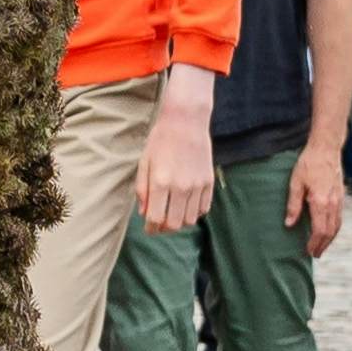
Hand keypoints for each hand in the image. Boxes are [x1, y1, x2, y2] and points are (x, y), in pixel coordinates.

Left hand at [135, 81, 214, 233]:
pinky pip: (204, 209)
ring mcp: (197, 185)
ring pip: (191, 220)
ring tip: (173, 214)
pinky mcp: (209, 182)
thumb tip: (144, 213)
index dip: (151, 228)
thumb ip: (142, 190)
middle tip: (160, 224)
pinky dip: (195, 212)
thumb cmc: (161, 140)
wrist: (186, 121)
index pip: (156, 219)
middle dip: (165, 229)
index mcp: (161, 182)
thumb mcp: (144, 163)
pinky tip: (187, 205)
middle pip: (174, 224)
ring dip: (180, 222)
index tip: (149, 229)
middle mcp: (181, 187)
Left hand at [286, 149, 347, 256]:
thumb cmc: (309, 163)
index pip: (320, 230)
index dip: (314, 243)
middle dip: (323, 245)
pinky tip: (328, 231)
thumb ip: (293, 205)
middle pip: (330, 231)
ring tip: (321, 247)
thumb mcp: (295, 183)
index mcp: (320, 201)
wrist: (326, 148)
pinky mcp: (341, 196)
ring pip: (337, 226)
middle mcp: (333, 203)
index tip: (308, 251)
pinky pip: (339, 217)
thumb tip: (289, 224)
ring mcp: (339, 200)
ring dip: (329, 239)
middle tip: (314, 254)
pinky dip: (334, 228)